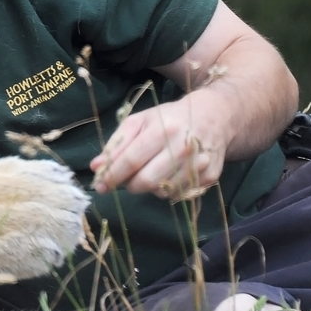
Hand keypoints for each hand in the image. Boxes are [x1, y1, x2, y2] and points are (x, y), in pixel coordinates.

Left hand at [89, 94, 228, 199]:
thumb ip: (117, 143)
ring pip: (162, 192)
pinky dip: (168, 189)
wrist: (215, 116)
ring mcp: (199, 165)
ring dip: (149, 187)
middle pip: (146, 181)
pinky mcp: (210, 178)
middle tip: (125, 179)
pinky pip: (179, 195)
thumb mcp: (141, 121)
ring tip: (151, 171)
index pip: (131, 160)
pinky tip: (169, 174)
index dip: (112, 175)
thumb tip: (96, 167)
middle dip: (129, 185)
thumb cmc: (170, 118)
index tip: (99, 185)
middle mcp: (183, 148)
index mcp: (163, 130)